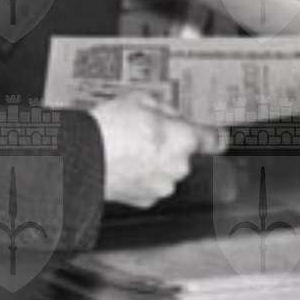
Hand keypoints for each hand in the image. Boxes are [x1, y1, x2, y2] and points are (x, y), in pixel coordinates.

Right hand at [93, 96, 226, 208]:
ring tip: (129, 150)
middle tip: (145, 134)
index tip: (216, 137)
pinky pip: (150, 184)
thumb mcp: (140, 100)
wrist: (83, 158)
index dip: (214, 136)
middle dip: (169, 145)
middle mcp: (179, 166)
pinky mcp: (146, 200)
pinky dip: (142, 177)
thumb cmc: (110, 129)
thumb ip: (166, 109)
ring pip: (166, 170)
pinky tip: (125, 165)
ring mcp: (163, 186)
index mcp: (183, 139)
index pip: (214, 139)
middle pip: (183, 154)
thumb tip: (171, 116)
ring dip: (154, 162)